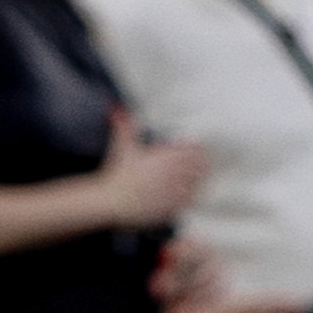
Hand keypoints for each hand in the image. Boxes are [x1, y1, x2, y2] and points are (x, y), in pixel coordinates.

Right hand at [90, 115, 202, 241]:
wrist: (111, 201)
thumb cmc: (117, 172)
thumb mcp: (122, 146)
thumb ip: (124, 125)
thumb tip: (114, 106)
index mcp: (165, 157)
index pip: (193, 149)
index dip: (197, 147)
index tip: (197, 146)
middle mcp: (173, 174)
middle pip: (200, 165)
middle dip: (201, 161)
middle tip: (201, 159)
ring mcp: (174, 191)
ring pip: (199, 181)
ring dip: (200, 176)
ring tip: (197, 173)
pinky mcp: (173, 206)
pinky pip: (192, 198)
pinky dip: (194, 192)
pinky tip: (190, 189)